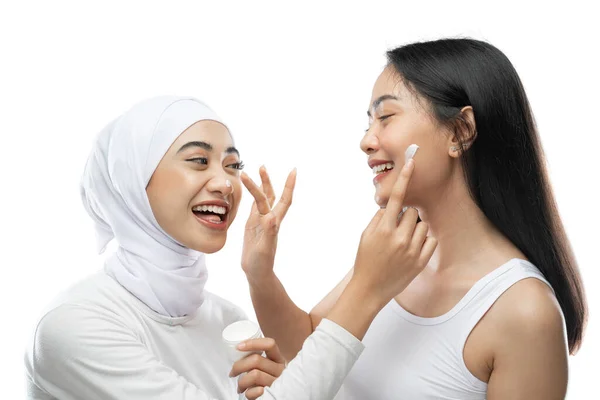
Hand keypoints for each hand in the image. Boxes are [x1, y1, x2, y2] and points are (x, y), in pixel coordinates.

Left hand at [229, 338, 285, 399]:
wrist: (276, 398)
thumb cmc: (266, 381)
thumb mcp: (267, 367)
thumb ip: (259, 359)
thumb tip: (238, 351)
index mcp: (279, 359)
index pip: (269, 344)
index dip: (253, 343)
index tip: (238, 347)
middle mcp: (280, 369)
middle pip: (256, 360)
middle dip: (239, 366)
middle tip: (232, 373)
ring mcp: (277, 382)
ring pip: (254, 375)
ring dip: (241, 382)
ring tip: (240, 386)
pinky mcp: (272, 394)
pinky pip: (256, 391)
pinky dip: (248, 392)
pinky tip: (247, 393)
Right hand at [241, 166, 295, 279]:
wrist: (257, 272)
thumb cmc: (262, 264)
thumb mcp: (265, 249)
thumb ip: (269, 233)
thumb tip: (272, 217)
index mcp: (274, 222)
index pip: (284, 200)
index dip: (289, 186)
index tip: (293, 171)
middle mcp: (269, 219)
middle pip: (270, 195)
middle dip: (266, 181)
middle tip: (261, 166)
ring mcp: (261, 221)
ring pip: (261, 199)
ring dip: (258, 186)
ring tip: (250, 172)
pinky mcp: (253, 225)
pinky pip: (253, 207)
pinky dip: (252, 196)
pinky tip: (250, 189)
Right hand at [352, 159, 436, 306]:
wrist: (370, 289)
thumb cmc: (365, 260)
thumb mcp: (366, 236)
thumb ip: (379, 218)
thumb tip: (390, 205)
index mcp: (383, 229)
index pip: (396, 197)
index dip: (404, 178)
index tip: (412, 162)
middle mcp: (399, 238)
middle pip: (412, 212)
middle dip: (406, 216)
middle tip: (396, 228)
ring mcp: (412, 250)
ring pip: (422, 225)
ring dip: (415, 228)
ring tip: (403, 241)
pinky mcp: (421, 261)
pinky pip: (430, 239)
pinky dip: (423, 240)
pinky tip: (412, 248)